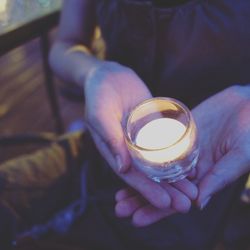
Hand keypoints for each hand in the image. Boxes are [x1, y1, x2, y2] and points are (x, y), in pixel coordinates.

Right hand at [84, 61, 196, 209]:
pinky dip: (177, 155)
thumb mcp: (100, 115)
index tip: (164, 203)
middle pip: (148, 174)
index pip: (131, 176)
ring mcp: (143, 138)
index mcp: (114, 152)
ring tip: (192, 191)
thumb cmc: (99, 95)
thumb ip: (110, 139)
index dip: (146, 190)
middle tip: (184, 205)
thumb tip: (122, 168)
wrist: (110, 76)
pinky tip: (191, 165)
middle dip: (166, 190)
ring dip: (175, 178)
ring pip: (159, 162)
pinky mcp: (153, 127)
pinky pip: (166, 142)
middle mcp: (129, 149)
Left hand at [114, 85, 249, 225]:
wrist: (248, 104)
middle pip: (160, 187)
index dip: (157, 211)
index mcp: (204, 178)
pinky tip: (127, 159)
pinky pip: (157, 143)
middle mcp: (189, 166)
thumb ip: (219, 178)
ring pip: (155, 168)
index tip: (137, 219)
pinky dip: (142, 152)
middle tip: (120, 207)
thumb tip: (197, 204)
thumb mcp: (240, 156)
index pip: (176, 199)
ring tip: (118, 192)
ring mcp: (180, 149)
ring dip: (137, 180)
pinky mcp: (176, 131)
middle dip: (140, 198)